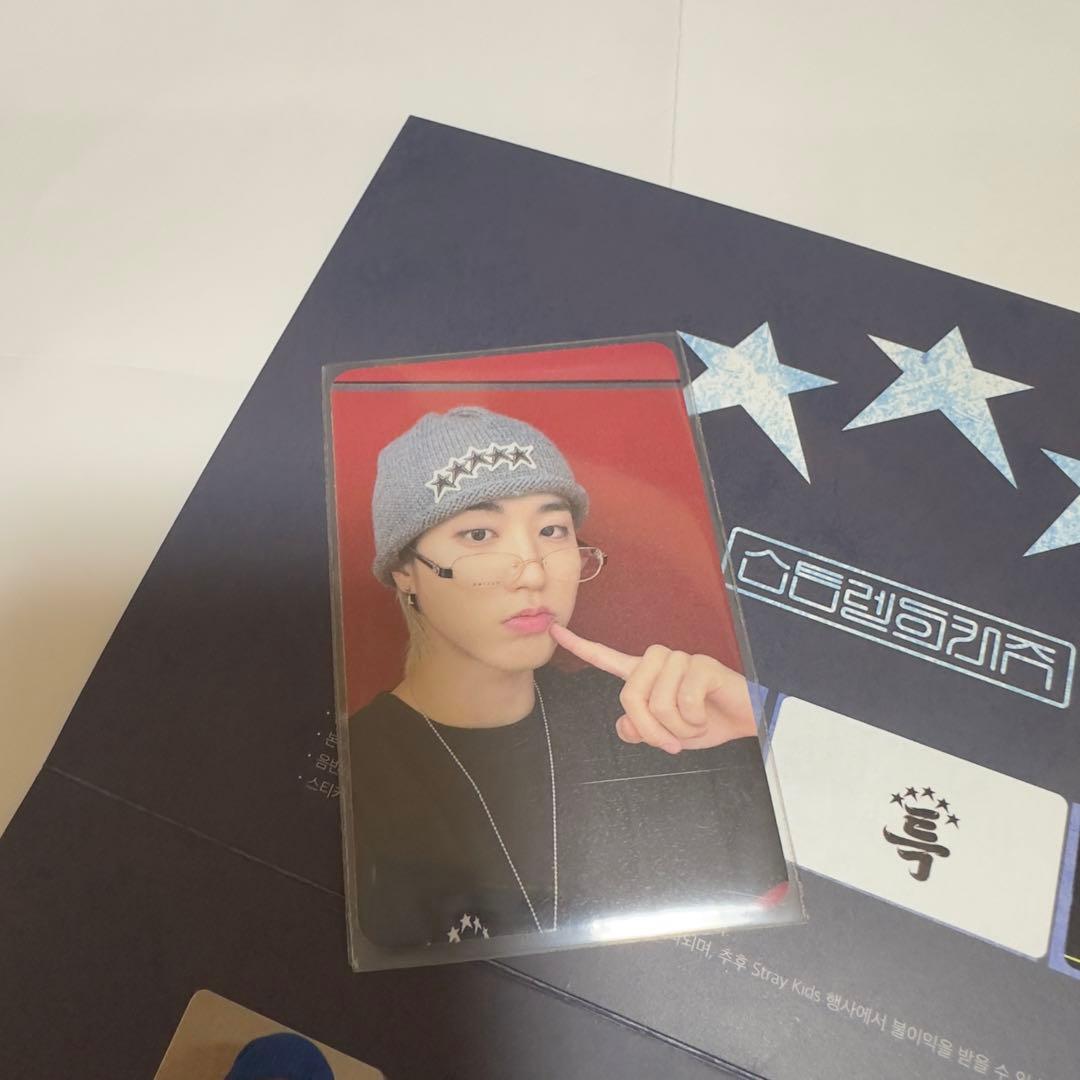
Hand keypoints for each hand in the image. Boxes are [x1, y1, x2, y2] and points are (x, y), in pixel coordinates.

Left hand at [548, 622, 758, 753]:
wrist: (748, 720)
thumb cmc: (708, 721)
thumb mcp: (669, 735)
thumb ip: (642, 730)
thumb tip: (624, 727)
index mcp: (645, 675)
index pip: (606, 658)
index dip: (580, 647)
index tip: (553, 630)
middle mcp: (659, 662)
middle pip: (630, 694)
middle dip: (649, 728)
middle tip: (670, 745)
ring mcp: (681, 660)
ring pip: (657, 701)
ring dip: (676, 727)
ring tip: (693, 726)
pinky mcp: (702, 665)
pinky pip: (684, 700)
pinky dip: (694, 721)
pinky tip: (706, 717)